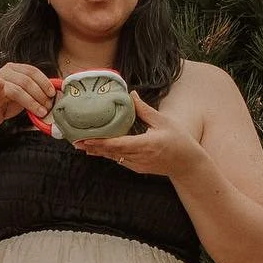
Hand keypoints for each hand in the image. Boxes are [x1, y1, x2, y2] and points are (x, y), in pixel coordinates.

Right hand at [0, 62, 56, 133]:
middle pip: (27, 80)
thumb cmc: (4, 105)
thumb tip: (53, 94)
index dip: (44, 82)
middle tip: (48, 106)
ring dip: (32, 101)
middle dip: (40, 94)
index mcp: (14, 69)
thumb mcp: (23, 96)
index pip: (33, 71)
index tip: (52, 93)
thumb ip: (35, 92)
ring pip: (19, 88)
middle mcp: (5, 72)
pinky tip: (0, 85)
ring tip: (40, 111)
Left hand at [72, 90, 200, 176]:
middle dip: (92, 147)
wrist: (187, 164)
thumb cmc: (179, 141)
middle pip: (110, 152)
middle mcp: (138, 157)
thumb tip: (131, 94)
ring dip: (97, 151)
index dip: (100, 142)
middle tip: (75, 140)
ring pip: (113, 157)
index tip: (86, 138)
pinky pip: (119, 159)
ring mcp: (137, 164)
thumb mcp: (164, 121)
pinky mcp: (137, 168)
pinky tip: (96, 149)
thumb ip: (144, 110)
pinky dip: (108, 153)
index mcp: (145, 145)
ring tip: (81, 144)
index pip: (117, 144)